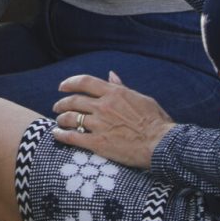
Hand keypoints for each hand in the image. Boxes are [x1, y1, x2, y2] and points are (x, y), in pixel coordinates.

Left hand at [50, 72, 174, 168]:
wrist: (162, 145)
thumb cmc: (157, 122)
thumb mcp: (141, 98)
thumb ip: (122, 87)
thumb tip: (111, 75)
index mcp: (114, 93)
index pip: (84, 82)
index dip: (69, 83)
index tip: (62, 87)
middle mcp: (103, 106)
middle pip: (73, 101)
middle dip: (61, 103)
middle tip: (57, 107)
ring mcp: (99, 124)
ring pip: (70, 117)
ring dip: (61, 119)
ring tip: (59, 121)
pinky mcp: (98, 143)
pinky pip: (72, 137)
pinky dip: (61, 135)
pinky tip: (57, 134)